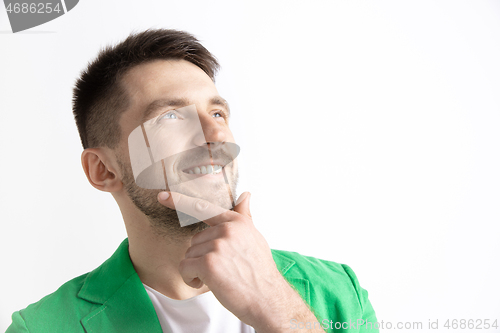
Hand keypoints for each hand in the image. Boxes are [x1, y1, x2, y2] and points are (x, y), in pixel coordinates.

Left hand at [157, 191, 323, 331]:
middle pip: (194, 240)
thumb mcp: (254, 238)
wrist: (268, 299)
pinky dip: (191, 279)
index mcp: (237, 222)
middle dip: (202, 257)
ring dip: (197, 270)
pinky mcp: (209, 263)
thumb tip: (245, 195)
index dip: (180, 201)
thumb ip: (244, 216)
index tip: (162, 196)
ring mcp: (218, 245)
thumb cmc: (259, 272)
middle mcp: (227, 230)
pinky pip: (185, 268)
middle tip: (223, 269)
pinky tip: (210, 284)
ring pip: (189, 255)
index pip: (204, 208)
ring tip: (220, 277)